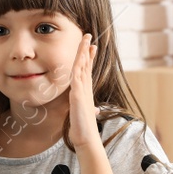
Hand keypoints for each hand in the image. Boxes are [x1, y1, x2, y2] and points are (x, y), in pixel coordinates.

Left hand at [64, 32, 99, 147]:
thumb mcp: (86, 114)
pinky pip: (77, 78)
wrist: (86, 137)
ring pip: (82, 67)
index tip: (91, 46)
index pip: (87, 69)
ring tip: (86, 41)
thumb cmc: (85, 127)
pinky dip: (78, 68)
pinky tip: (79, 60)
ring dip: (83, 53)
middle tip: (89, 36)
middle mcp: (85, 88)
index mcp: (85, 90)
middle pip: (85, 64)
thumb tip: (96, 111)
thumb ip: (90, 110)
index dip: (88, 57)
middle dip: (87, 49)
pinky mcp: (78, 95)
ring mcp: (82, 90)